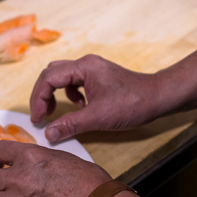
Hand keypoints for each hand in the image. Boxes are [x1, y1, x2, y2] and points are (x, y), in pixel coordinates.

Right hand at [30, 55, 161, 141]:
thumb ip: (71, 124)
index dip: (39, 98)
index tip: (38, 118)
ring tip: (55, 112)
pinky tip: (80, 107)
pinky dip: (70, 95)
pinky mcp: (99, 77)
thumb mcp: (98, 117)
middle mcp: (86, 64)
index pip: (49, 78)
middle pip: (52, 73)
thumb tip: (48, 133)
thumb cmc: (133, 103)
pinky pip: (75, 82)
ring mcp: (93, 69)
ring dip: (55, 94)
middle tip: (41, 115)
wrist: (159, 97)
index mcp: (84, 67)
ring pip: (62, 77)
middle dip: (43, 94)